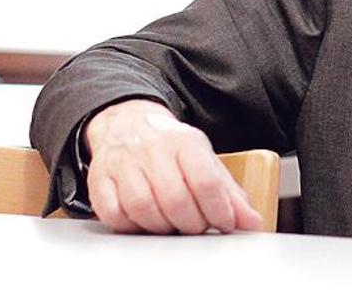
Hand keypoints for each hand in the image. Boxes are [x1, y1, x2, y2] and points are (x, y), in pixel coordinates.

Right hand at [83, 98, 263, 233]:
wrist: (127, 123)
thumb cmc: (170, 148)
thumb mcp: (205, 160)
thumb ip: (229, 193)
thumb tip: (251, 223)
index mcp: (185, 142)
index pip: (206, 181)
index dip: (218, 211)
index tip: (224, 224)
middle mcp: (152, 150)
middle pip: (175, 199)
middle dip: (192, 224)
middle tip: (197, 227)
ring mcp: (123, 164)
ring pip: (143, 208)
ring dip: (162, 227)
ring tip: (172, 224)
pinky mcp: (100, 179)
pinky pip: (114, 214)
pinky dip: (131, 226)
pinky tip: (143, 221)